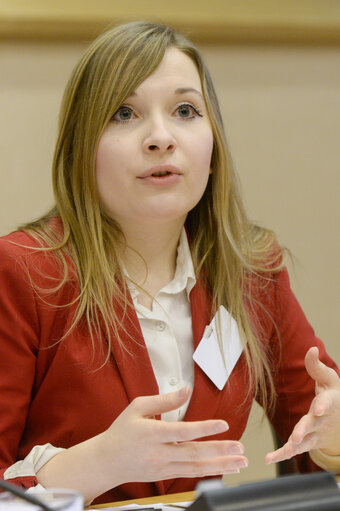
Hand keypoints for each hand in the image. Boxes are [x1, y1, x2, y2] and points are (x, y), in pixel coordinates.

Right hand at [101, 386, 247, 485]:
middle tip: (240, 448)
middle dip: (220, 450)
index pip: (182, 431)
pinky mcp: (166, 476)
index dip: (204, 429)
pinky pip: (191, 474)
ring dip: (221, 465)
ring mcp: (163, 467)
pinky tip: (224, 468)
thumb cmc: (121, 432)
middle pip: (193, 453)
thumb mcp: (137, 407)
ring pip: (196, 467)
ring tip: (240, 461)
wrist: (106, 461)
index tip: (223, 425)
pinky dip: (210, 472)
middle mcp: (158, 453)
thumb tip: (186, 390)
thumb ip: (164, 399)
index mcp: (151, 433)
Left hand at [265, 347, 339, 463]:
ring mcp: (315, 433)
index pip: (327, 403)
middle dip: (304, 430)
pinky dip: (283, 455)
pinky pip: (295, 450)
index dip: (323, 406)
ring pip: (305, 441)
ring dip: (294, 446)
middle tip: (296, 437)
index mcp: (329, 402)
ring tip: (285, 450)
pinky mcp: (307, 442)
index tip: (318, 408)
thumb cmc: (332, 394)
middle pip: (313, 425)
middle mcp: (322, 420)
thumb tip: (311, 348)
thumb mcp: (328, 378)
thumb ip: (316, 365)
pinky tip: (269, 459)